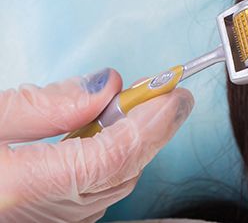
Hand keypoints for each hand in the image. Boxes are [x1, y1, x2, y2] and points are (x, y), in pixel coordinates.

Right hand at [0, 68, 193, 222]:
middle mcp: (46, 216)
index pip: (115, 157)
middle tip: (159, 89)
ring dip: (130, 142)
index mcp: (24, 189)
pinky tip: (98, 135)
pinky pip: (98, 194)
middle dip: (149, 126)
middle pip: (123, 172)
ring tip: (123, 106)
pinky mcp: (51, 222)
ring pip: (117, 184)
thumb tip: (109, 85)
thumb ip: (45, 104)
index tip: (176, 93)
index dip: (153, 122)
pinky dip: (111, 161)